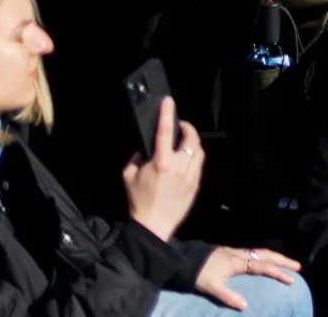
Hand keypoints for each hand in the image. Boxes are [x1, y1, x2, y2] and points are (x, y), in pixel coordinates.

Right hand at [120, 97, 204, 239]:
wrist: (153, 226)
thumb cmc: (138, 201)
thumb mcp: (128, 176)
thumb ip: (136, 158)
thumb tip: (144, 150)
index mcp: (161, 163)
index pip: (165, 131)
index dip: (167, 114)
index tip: (168, 101)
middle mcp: (179, 167)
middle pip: (190, 138)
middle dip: (186, 128)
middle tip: (179, 125)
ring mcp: (190, 176)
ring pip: (199, 151)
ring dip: (192, 142)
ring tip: (184, 141)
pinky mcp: (196, 185)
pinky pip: (199, 164)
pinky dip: (195, 156)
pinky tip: (187, 158)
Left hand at [194, 248, 301, 307]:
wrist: (186, 259)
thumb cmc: (199, 274)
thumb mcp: (212, 287)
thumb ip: (228, 296)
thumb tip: (246, 306)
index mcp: (238, 262)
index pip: (263, 267)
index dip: (278, 273)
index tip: (292, 279)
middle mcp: (240, 254)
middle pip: (266, 255)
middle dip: (283, 261)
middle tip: (298, 266)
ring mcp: (237, 251)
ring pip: (261, 251)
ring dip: (276, 257)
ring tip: (287, 263)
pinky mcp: (232, 252)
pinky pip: (255, 252)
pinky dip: (266, 256)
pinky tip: (267, 260)